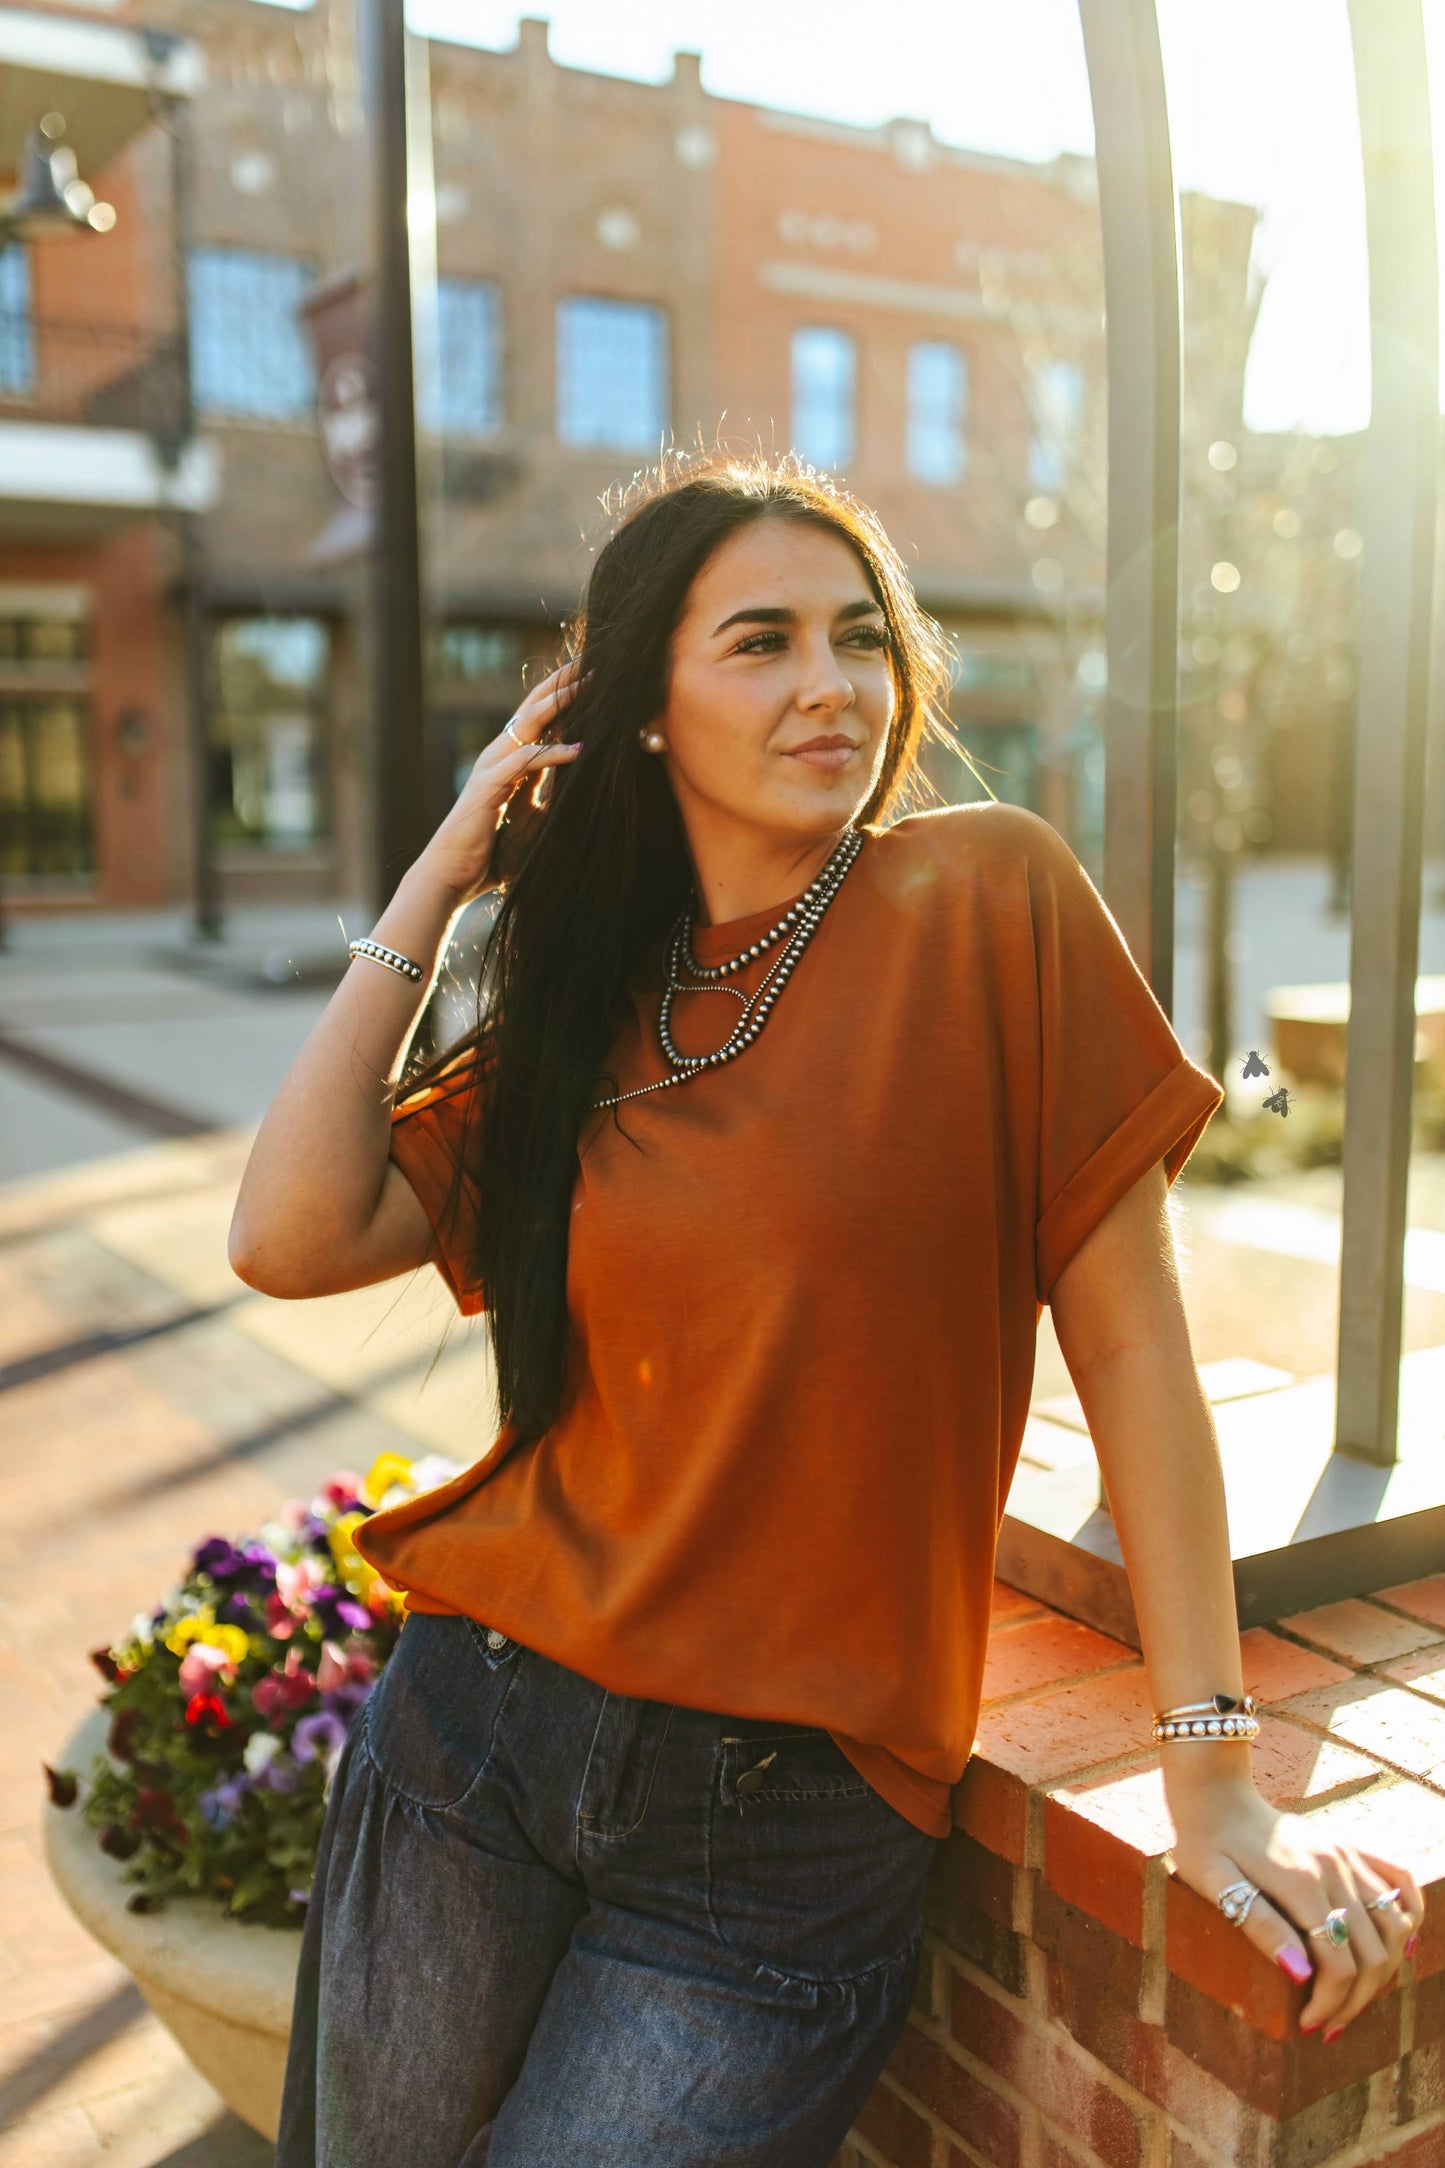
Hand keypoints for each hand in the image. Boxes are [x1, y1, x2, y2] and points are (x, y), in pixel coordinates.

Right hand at [415, 660, 583, 903]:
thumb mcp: (532, 820)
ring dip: (561, 704)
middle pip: (534, 707)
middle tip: (594, 662)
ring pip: (529, 724)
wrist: (454, 876)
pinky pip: (526, 763)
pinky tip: (580, 748)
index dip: (563, 693)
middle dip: (563, 682)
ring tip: (591, 687)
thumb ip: (549, 797)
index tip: (592, 675)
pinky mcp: (489, 787)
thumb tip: (578, 784)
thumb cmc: (491, 852)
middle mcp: (499, 755)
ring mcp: (492, 768)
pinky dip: (553, 753)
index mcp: (509, 760)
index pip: (538, 715)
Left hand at [1167, 1779, 1422, 2036]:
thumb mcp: (1214, 1885)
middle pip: (1373, 1953)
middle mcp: (1334, 1868)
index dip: (1329, 2003)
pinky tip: (1401, 1946)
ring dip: (1383, 1971)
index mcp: (1300, 1882)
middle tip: (1327, 2025)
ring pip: (1394, 1927)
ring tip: (1353, 1999)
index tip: (1307, 2026)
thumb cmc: (1205, 1843)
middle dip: (1355, 2001)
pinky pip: (1401, 1880)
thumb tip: (1301, 1975)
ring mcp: (1346, 1855)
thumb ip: (1260, 1926)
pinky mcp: (1349, 1847)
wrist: (1214, 1793)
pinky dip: (1411, 1914)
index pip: (1338, 1963)